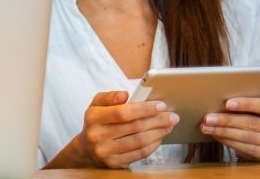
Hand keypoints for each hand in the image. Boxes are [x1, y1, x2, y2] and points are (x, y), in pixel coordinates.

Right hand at [63, 91, 178, 168]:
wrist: (87, 147)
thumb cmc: (97, 121)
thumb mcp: (97, 104)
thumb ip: (109, 97)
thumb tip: (124, 95)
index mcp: (93, 117)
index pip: (122, 113)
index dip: (144, 109)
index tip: (161, 105)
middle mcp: (97, 136)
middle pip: (134, 127)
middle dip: (157, 120)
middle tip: (172, 116)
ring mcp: (105, 152)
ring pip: (139, 141)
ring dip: (159, 133)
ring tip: (169, 125)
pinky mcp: (114, 164)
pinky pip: (140, 153)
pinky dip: (153, 145)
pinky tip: (160, 137)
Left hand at [200, 97, 259, 161]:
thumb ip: (249, 103)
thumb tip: (220, 99)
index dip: (246, 104)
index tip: (227, 103)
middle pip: (253, 123)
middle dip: (227, 120)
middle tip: (208, 118)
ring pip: (247, 137)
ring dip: (223, 132)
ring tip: (207, 127)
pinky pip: (246, 149)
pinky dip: (229, 142)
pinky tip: (218, 136)